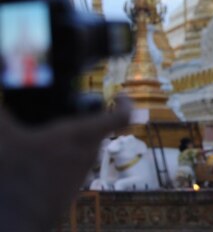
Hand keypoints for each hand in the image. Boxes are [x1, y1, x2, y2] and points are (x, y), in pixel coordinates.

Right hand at [0, 95, 130, 230]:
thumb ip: (1, 113)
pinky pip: (72, 166)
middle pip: (100, 131)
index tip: (120, 95)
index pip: (118, 117)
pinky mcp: (68, 190)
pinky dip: (63, 157)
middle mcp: (85, 155)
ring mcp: (78, 174)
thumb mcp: (3, 137)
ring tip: (52, 132)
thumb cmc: (14, 179)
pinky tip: (39, 158)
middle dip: (91, 117)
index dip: (124, 103)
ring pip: (86, 149)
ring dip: (75, 138)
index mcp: (77, 137)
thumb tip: (2, 72)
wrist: (15, 223)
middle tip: (75, 108)